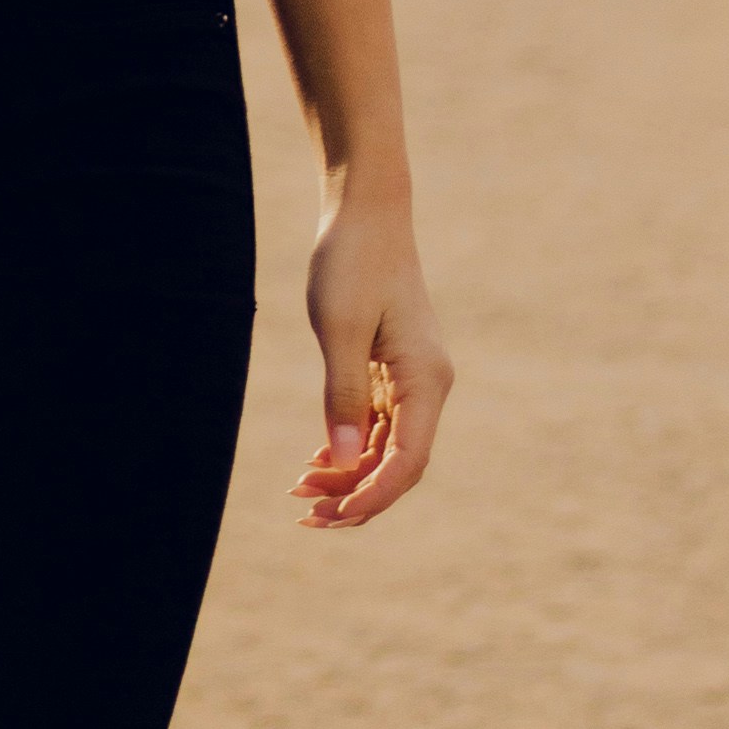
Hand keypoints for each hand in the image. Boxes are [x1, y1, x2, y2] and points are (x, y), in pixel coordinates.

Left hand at [295, 195, 450, 530]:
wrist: (366, 212)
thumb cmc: (353, 262)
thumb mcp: (340, 329)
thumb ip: (344, 396)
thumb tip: (345, 458)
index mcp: (425, 380)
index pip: (407, 461)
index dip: (373, 495)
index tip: (333, 514)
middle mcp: (426, 385)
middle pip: (399, 464)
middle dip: (357, 495)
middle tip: (307, 516)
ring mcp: (411, 379)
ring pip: (386, 448)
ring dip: (349, 475)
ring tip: (302, 494)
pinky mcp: (392, 369)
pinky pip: (378, 425)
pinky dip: (351, 447)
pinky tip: (317, 464)